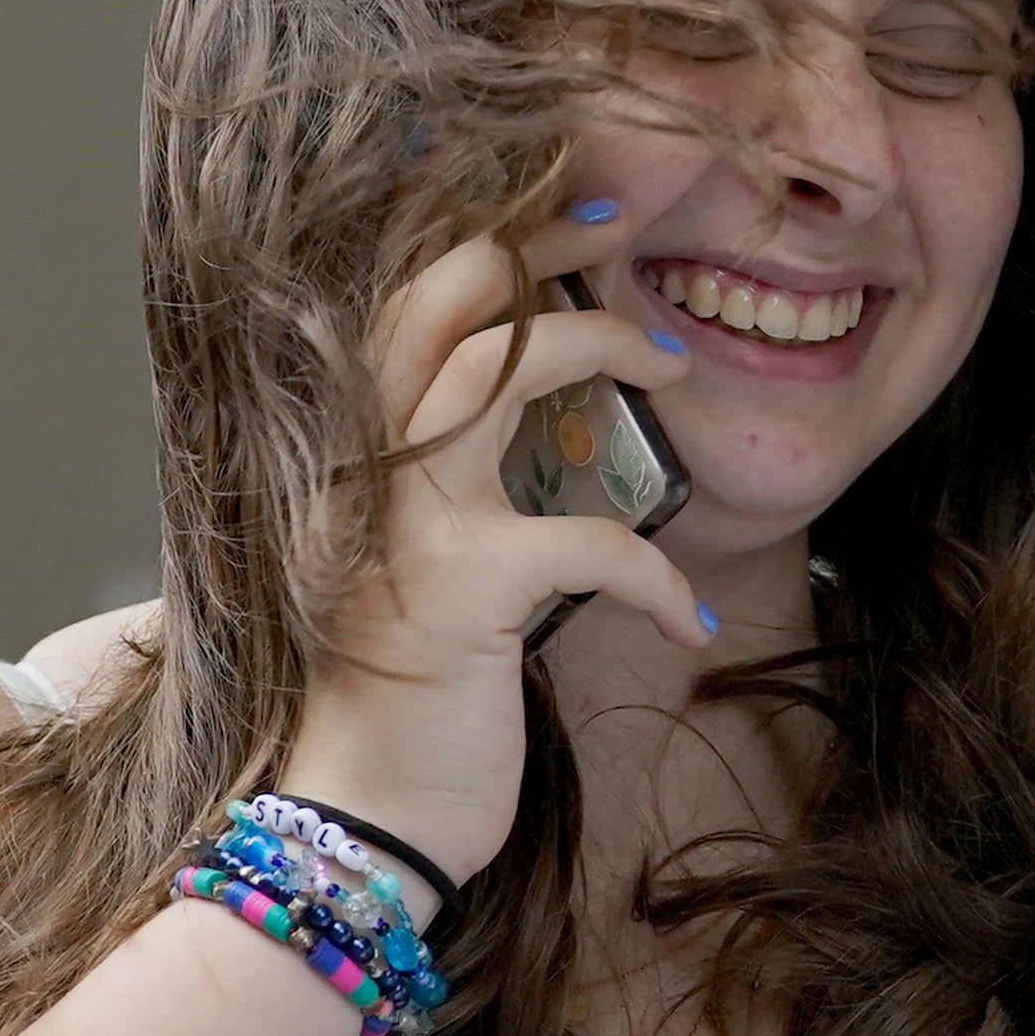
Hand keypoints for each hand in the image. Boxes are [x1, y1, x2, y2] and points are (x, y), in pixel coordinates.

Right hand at [270, 226, 715, 882]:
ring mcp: (403, 525)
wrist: (361, 822)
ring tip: (677, 369)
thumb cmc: (404, 702)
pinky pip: (593, 539)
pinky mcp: (463, 595)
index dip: (471, 238)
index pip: (396, 308)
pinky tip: (687, 619)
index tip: (556, 213)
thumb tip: (524, 417)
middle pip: (440, 300)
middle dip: (534, 246)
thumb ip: (447, 488)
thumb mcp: (415, 571)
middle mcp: (359, 471)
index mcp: (347, 459)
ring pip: (505, 368)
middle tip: (616, 230)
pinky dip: (659, 574)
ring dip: (608, 345)